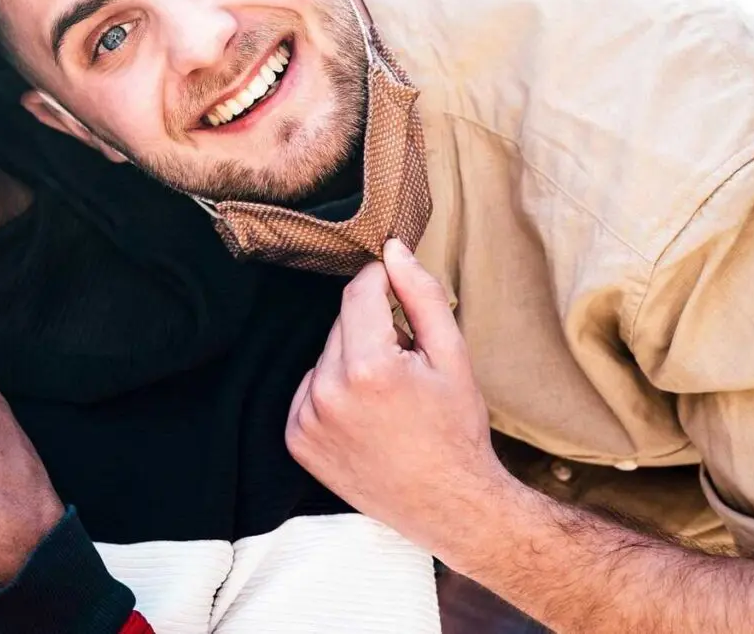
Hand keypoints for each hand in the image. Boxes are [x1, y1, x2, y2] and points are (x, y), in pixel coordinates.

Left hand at [285, 241, 511, 556]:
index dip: (382, 283)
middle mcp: (327, 391)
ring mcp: (307, 418)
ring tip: (387, 397)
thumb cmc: (457, 430)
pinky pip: (309, 390)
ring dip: (351, 361)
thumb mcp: (452, 356)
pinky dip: (332, 392)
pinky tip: (365, 417)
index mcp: (367, 367)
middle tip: (405, 367)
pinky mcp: (296, 440)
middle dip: (372, 331)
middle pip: (342, 323)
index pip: (359, 291)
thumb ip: (421, 295)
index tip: (398, 292)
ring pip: (325, 356)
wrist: (450, 505)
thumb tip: (393, 248)